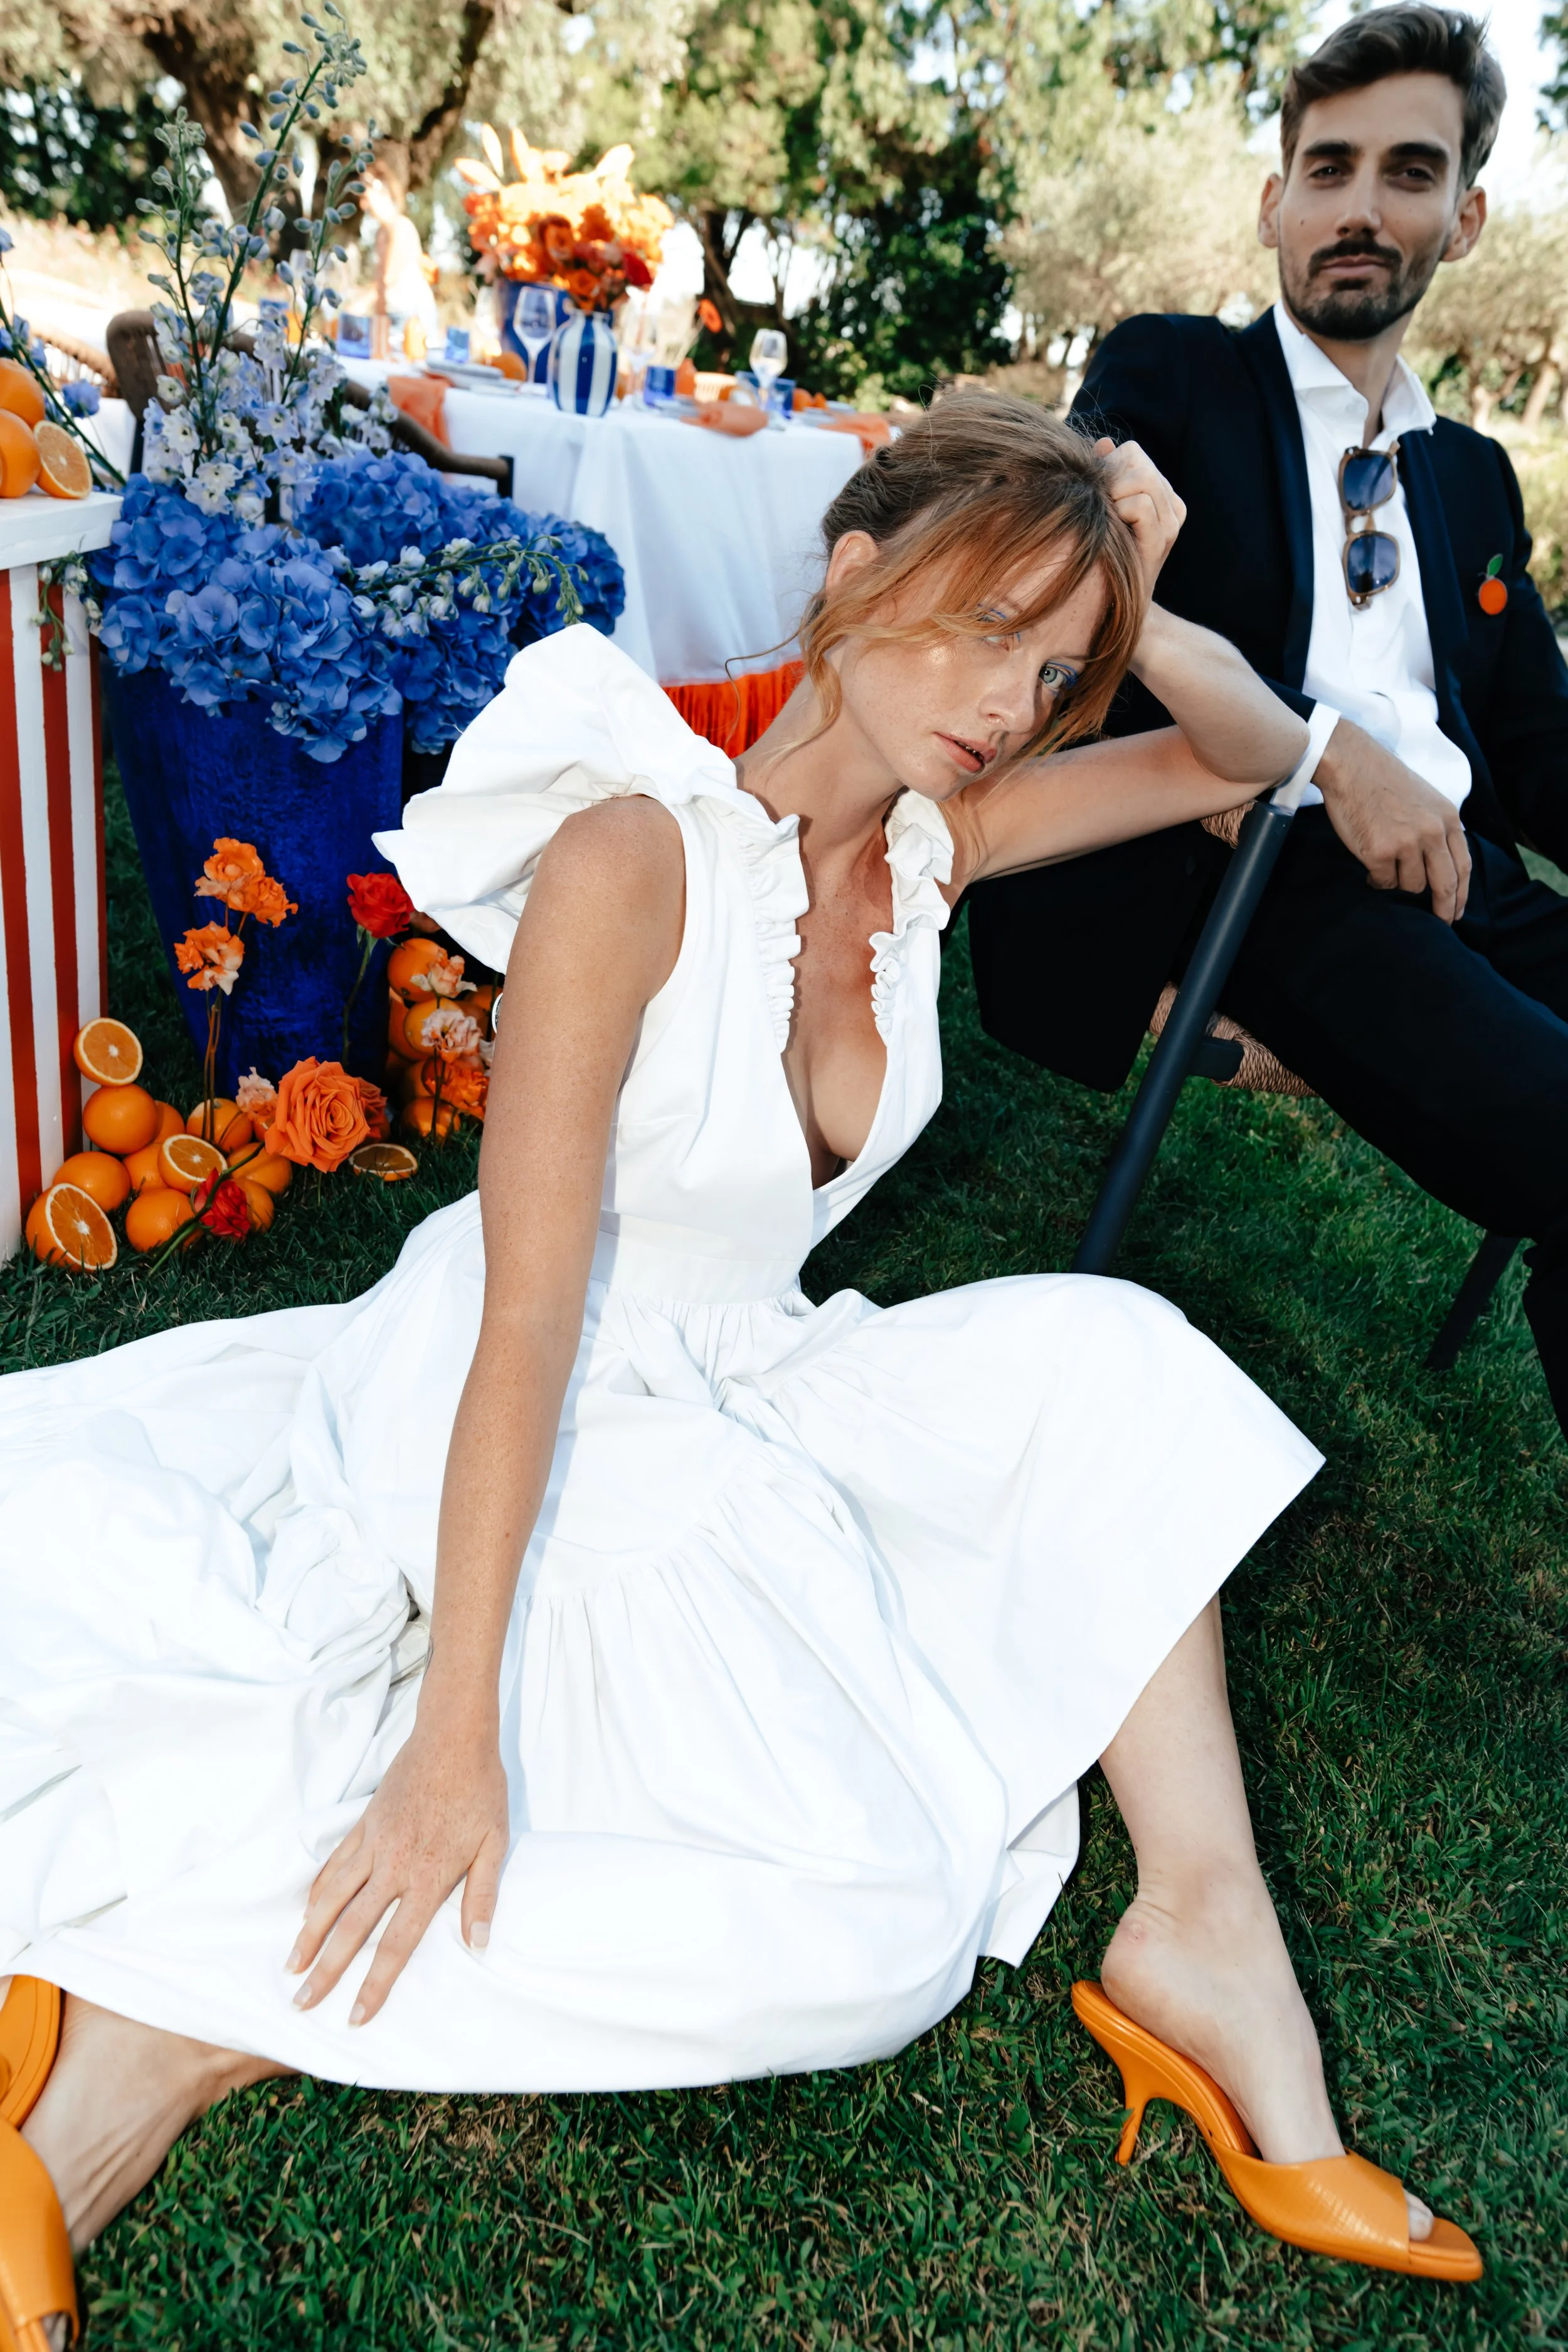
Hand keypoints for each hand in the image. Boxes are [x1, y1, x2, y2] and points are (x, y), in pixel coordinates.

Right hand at [287, 1707, 509, 2024]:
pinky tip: (306, 1911)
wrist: (453, 1737)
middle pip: (352, 1928)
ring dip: (310, 1934)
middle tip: (302, 2004)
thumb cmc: (479, 1791)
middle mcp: (393, 1866)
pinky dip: (317, 1890)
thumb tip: (478, 1945)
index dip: (375, 1984)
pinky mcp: (364, 1824)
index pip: (396, 1944)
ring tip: (291, 1966)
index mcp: (427, 1878)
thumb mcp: (494, 1844)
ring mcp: (373, 1844)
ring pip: (332, 1897)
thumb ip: (482, 1896)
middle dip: (326, 1970)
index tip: (355, 2016)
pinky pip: (334, 1863)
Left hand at [1095, 435, 1185, 596]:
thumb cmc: (1103, 557)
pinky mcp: (1161, 540)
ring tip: (1109, 522)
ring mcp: (1171, 522)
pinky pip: (1140, 504)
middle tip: (1102, 512)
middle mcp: (1172, 505)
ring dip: (1113, 497)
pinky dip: (1120, 512)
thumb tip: (1103, 444)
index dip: (1108, 468)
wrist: (1115, 607)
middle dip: (1109, 481)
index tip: (1099, 497)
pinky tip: (1115, 531)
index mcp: (1161, 494)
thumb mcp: (1103, 511)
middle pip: (1136, 461)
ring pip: (1140, 478)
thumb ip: (1105, 475)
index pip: (1132, 452)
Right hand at [1314, 717, 1471, 922]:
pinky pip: (1384, 882)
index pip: (1464, 866)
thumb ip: (1438, 829)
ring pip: (1411, 885)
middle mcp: (1433, 832)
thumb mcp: (1426, 800)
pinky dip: (1376, 880)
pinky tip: (1369, 867)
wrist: (1352, 764)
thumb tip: (1439, 866)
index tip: (1457, 911)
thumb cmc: (1383, 781)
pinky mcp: (1381, 852)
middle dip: (1444, 909)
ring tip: (1385, 867)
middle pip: (1445, 884)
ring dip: (1398, 883)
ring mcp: (1408, 842)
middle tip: (1441, 923)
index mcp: (1448, 818)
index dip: (1462, 893)